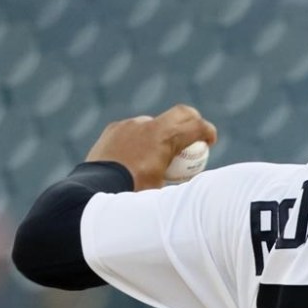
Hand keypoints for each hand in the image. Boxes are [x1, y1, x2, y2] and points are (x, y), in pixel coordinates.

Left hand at [86, 104, 216, 190]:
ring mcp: (130, 125)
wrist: (96, 191)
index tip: (210, 141)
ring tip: (158, 154)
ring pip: (154, 122)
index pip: (197, 125)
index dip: (208, 131)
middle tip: (193, 137)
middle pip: (181, 113)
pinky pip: (133, 130)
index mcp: (166, 138)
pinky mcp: (114, 129)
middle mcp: (149, 125)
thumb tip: (193, 183)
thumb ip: (178, 179)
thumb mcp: (164, 191)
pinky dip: (140, 139)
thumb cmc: (134, 193)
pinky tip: (136, 156)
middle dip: (192, 121)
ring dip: (162, 133)